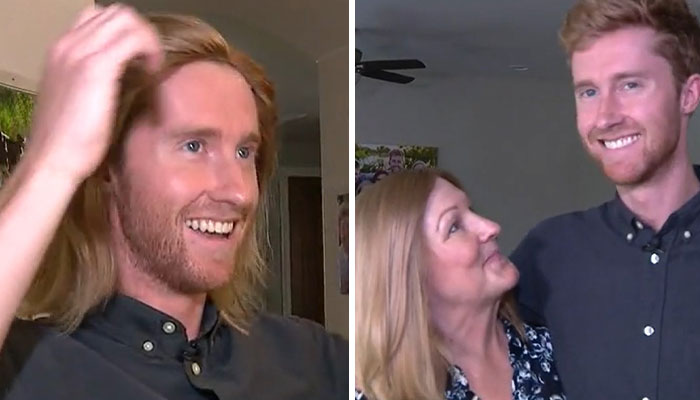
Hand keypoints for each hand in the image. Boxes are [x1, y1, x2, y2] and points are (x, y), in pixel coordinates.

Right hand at [26, 4, 162, 183]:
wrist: (53, 158)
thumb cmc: (69, 139)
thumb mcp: (80, 98)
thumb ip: (97, 80)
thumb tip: (127, 73)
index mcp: (61, 51)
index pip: (98, 18)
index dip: (127, 34)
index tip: (140, 59)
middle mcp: (68, 44)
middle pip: (116, 14)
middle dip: (141, 33)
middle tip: (150, 61)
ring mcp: (80, 52)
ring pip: (126, 19)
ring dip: (146, 39)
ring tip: (151, 67)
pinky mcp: (96, 67)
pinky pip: (134, 39)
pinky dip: (150, 51)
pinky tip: (152, 73)